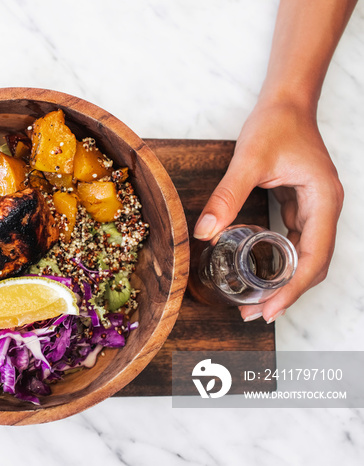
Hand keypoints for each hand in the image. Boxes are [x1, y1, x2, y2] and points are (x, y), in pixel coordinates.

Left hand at [194, 98, 343, 322]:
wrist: (286, 102)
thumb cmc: (276, 124)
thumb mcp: (249, 160)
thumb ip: (227, 196)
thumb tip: (205, 232)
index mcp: (323, 200)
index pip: (313, 257)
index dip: (293, 289)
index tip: (270, 310)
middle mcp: (325, 209)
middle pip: (313, 264)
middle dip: (287, 293)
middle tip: (256, 315)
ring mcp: (315, 209)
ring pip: (306, 256)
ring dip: (285, 282)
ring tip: (257, 303)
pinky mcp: (302, 206)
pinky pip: (295, 243)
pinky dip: (281, 262)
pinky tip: (261, 275)